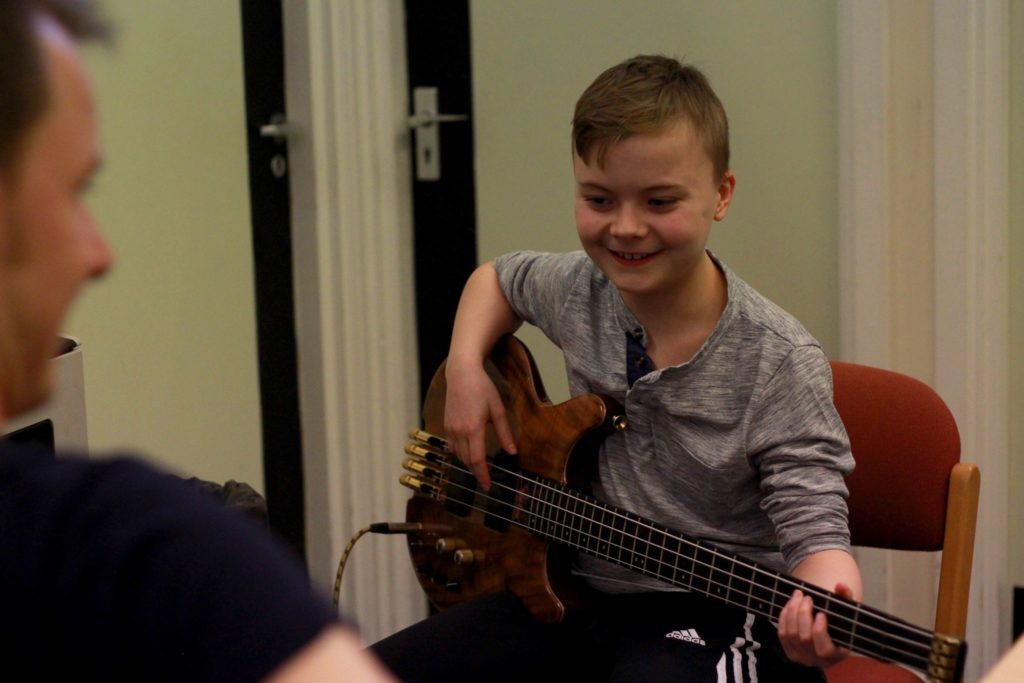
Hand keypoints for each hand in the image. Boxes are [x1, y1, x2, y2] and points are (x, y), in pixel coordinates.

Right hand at [443, 358, 515, 490]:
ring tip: (479, 466)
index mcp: (474, 429)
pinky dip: (460, 453)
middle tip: (486, 478)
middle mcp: (459, 431)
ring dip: (468, 462)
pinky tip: (469, 451)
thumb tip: (512, 452)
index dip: (483, 475)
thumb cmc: (482, 389)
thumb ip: (505, 432)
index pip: (477, 460)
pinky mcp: (446, 425)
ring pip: (458, 454)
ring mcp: (450, 428)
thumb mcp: (498, 409)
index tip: (487, 486)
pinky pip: (452, 446)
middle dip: (476, 471)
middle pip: (467, 460)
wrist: (461, 374)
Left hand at [777, 583, 853, 668]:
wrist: (827, 631)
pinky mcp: (790, 652)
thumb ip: (846, 597)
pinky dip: (784, 616)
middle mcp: (817, 660)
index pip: (823, 649)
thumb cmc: (839, 621)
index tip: (821, 613)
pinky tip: (790, 605)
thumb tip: (840, 585)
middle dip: (803, 614)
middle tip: (807, 598)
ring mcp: (801, 657)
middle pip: (804, 638)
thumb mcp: (846, 611)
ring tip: (798, 596)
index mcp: (835, 655)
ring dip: (792, 611)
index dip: (819, 631)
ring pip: (790, 634)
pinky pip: (782, 634)